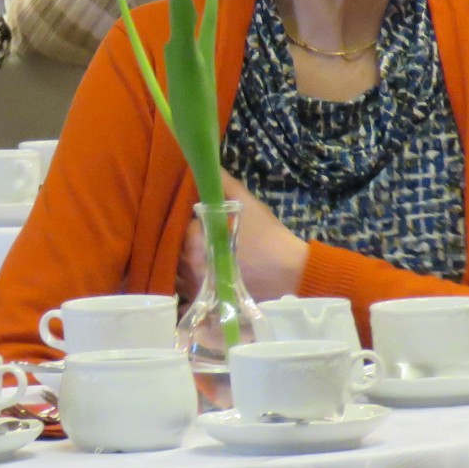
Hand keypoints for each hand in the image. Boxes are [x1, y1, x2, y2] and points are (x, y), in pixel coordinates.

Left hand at [179, 175, 307, 301]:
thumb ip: (224, 184)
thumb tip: (209, 166)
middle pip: (176, 249)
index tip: (206, 219)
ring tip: (205, 256)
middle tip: (208, 237)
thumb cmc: (268, 237)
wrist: (291, 273)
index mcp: (194, 241)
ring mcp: (198, 287)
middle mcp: (190, 266)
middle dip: (189, 242)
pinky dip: (190, 286)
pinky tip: (204, 277)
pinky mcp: (209, 301)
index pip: (181, 225)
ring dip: (187, 264)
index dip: (193, 221)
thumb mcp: (247, 204)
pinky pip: (188, 294)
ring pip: (180, 272)